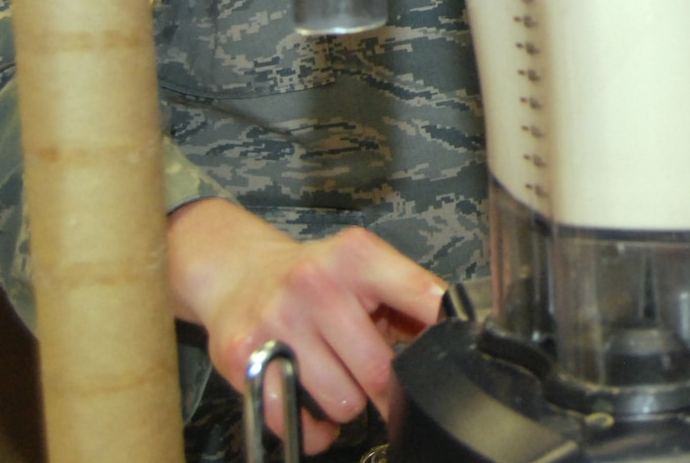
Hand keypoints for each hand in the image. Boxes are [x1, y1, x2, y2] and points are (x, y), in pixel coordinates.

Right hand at [167, 198, 445, 454]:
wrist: (237, 272)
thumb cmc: (311, 275)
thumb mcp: (363, 267)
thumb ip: (408, 297)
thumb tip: (452, 336)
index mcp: (356, 257)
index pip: (420, 296)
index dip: (441, 333)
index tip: (446, 353)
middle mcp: (315, 285)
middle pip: (380, 369)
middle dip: (387, 383)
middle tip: (377, 373)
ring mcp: (278, 322)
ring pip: (343, 402)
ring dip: (349, 403)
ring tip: (339, 377)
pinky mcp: (245, 359)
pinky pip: (295, 422)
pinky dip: (313, 431)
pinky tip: (315, 412)